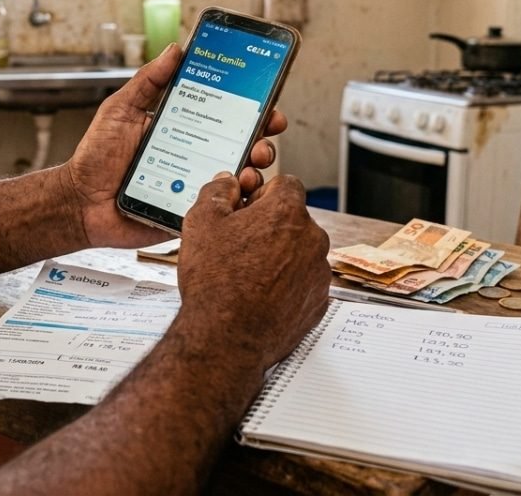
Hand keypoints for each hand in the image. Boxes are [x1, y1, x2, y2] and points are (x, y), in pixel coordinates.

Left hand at [59, 44, 287, 247]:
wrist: (79, 201)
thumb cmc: (96, 156)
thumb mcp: (121, 109)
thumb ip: (149, 81)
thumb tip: (176, 49)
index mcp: (185, 129)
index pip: (228, 117)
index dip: (254, 111)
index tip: (268, 105)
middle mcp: (196, 156)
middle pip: (243, 148)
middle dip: (262, 142)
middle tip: (262, 140)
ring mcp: (195, 186)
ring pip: (238, 180)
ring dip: (254, 172)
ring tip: (248, 169)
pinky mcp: (189, 213)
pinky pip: (221, 210)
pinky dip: (237, 204)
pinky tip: (238, 196)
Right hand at [176, 174, 330, 372]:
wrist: (226, 337)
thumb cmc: (214, 281)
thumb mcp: (202, 221)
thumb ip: (217, 191)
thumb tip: (227, 182)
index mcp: (287, 212)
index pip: (286, 185)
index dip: (262, 195)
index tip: (246, 211)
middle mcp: (312, 239)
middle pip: (293, 221)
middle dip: (270, 228)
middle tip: (239, 246)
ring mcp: (318, 273)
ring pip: (299, 253)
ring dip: (279, 258)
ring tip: (247, 276)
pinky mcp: (318, 302)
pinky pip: (303, 283)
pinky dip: (286, 286)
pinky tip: (260, 296)